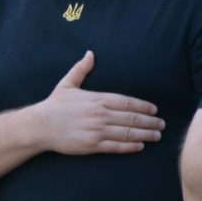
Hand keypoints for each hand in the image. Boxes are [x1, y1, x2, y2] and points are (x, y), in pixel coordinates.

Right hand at [35, 51, 163, 154]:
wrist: (39, 125)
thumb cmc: (53, 105)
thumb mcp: (67, 84)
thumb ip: (81, 69)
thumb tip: (90, 53)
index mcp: (96, 99)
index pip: (127, 102)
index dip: (143, 106)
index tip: (155, 110)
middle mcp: (99, 114)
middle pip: (132, 118)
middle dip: (150, 122)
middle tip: (162, 125)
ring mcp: (97, 130)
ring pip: (128, 133)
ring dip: (146, 134)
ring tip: (157, 136)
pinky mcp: (92, 145)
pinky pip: (116, 146)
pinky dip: (130, 146)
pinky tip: (140, 146)